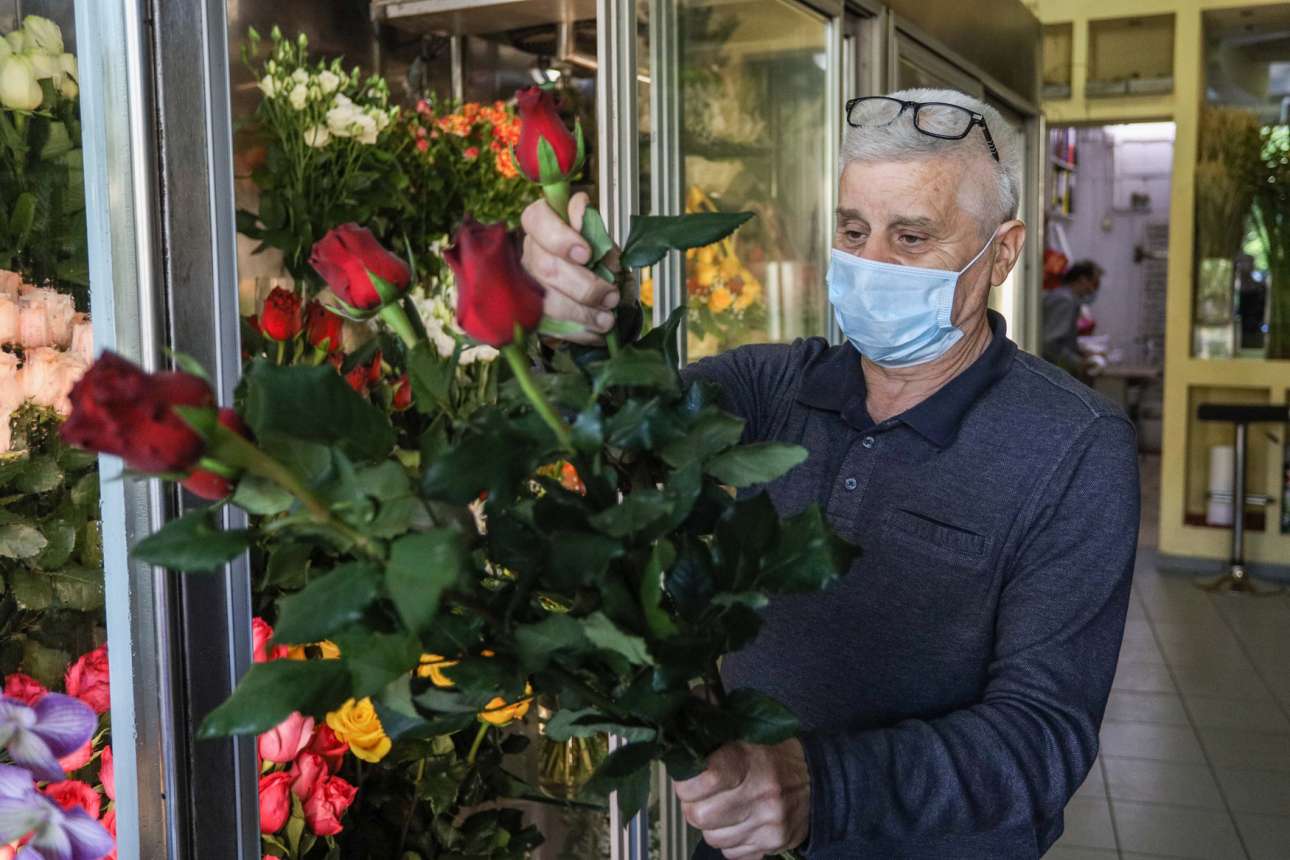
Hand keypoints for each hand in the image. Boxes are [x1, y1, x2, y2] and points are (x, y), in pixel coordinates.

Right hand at [520, 192, 620, 344]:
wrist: (576, 281)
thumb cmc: (586, 252)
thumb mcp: (594, 233)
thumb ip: (593, 228)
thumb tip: (589, 221)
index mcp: (541, 224)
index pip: (538, 220)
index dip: (560, 238)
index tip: (586, 253)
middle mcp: (530, 252)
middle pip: (547, 267)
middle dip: (584, 286)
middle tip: (611, 296)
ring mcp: (526, 283)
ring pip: (548, 301)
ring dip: (583, 313)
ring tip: (607, 319)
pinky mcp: (531, 313)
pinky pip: (551, 326)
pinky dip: (578, 332)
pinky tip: (596, 333)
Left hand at [674, 739, 810, 858]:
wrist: (818, 779)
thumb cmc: (772, 755)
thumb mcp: (745, 735)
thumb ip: (712, 738)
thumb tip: (678, 744)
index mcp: (749, 759)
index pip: (704, 778)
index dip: (686, 783)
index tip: (686, 779)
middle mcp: (760, 792)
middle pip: (700, 815)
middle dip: (693, 806)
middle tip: (699, 797)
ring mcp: (768, 822)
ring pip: (713, 838)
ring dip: (711, 826)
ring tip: (722, 808)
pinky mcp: (774, 843)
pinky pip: (732, 853)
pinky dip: (730, 841)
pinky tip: (739, 823)